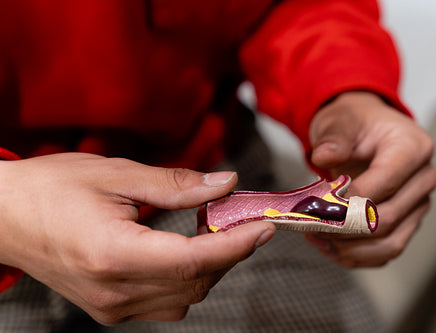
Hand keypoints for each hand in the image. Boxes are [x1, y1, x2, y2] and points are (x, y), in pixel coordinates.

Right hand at [0, 153, 274, 324]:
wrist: (3, 216)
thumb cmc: (52, 187)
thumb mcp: (117, 174)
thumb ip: (176, 184)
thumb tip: (225, 184)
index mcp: (115, 254)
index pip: (195, 259)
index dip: (238, 244)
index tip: (265, 226)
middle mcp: (115, 291)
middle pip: (197, 281)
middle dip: (232, 252)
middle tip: (246, 220)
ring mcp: (111, 307)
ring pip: (186, 297)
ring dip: (212, 267)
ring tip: (218, 232)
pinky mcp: (109, 309)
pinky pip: (165, 303)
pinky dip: (188, 279)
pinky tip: (188, 251)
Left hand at [305, 91, 435, 266]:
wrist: (365, 132)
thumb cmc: (356, 124)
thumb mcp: (340, 121)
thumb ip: (334, 138)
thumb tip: (324, 156)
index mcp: (413, 148)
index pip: (385, 182)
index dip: (350, 199)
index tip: (318, 205)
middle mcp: (422, 180)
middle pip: (387, 218)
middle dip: (344, 227)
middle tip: (309, 224)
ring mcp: (416, 205)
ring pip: (390, 244)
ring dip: (349, 249)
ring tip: (317, 239)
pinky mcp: (405, 224)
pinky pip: (385, 252)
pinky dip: (356, 256)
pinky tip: (329, 247)